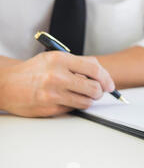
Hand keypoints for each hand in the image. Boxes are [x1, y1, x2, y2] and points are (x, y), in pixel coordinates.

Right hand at [0, 52, 114, 117]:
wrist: (5, 84)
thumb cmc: (33, 71)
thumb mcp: (54, 58)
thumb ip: (78, 64)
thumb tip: (102, 74)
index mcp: (60, 59)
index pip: (94, 69)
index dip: (106, 78)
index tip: (110, 85)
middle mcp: (57, 76)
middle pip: (94, 88)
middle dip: (100, 92)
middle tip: (97, 92)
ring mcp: (53, 94)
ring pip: (86, 101)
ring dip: (88, 100)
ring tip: (80, 95)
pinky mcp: (50, 108)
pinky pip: (73, 109)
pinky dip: (74, 105)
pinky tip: (65, 99)